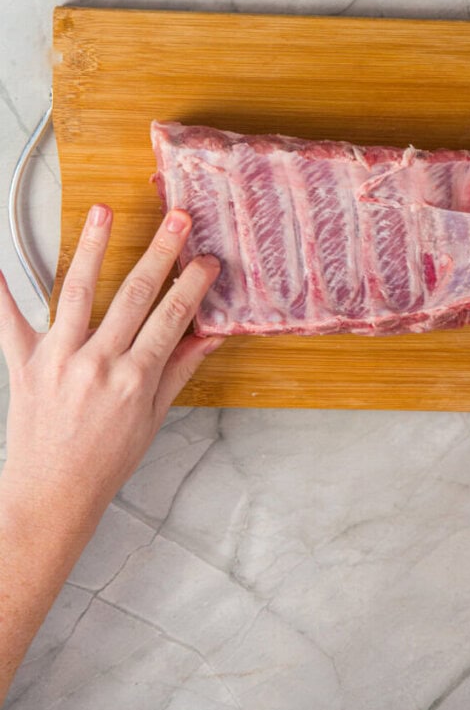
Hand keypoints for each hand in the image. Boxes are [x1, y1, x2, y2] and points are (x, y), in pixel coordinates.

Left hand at [0, 204, 221, 539]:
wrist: (51, 498)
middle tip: (176, 218)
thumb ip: (178, 371)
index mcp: (134, 379)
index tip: (206, 261)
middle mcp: (98, 364)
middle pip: (135, 294)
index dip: (193, 285)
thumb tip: (209, 336)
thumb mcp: (152, 419)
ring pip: (79, 292)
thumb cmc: (104, 463)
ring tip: (105, 211)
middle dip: (160, 251)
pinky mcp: (24, 365)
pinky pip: (9, 324)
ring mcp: (58, 360)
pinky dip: (0, 294)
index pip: (172, 317)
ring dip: (94, 248)